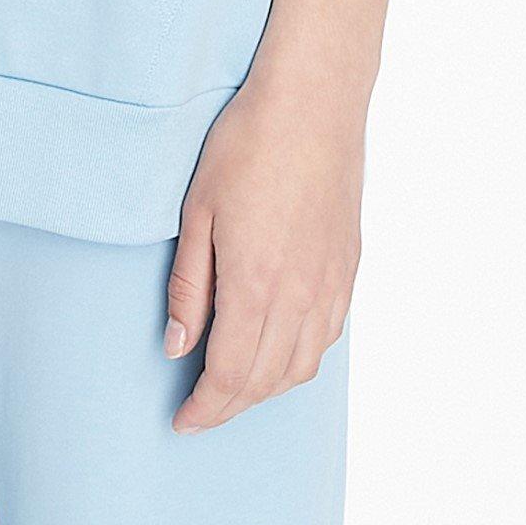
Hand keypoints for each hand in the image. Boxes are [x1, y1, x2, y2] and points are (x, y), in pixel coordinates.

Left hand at [164, 56, 363, 431]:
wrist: (311, 103)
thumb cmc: (246, 146)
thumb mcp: (196, 211)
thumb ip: (189, 287)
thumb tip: (178, 348)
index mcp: (256, 284)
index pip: (230, 376)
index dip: (205, 409)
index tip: (182, 421)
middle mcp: (300, 295)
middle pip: (266, 381)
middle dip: (230, 406)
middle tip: (200, 409)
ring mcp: (330, 283)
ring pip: (302, 367)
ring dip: (266, 389)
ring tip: (234, 385)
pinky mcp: (348, 268)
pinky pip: (327, 337)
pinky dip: (300, 360)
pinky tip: (279, 350)